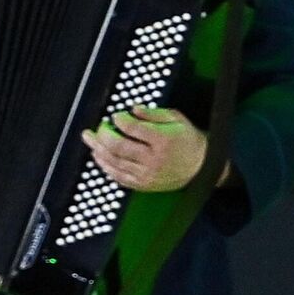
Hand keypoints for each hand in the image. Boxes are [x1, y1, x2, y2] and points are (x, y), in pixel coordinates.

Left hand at [80, 105, 211, 192]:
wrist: (203, 167)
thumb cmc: (189, 141)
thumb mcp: (176, 119)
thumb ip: (153, 113)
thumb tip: (132, 109)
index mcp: (163, 140)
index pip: (132, 129)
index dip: (119, 120)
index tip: (116, 116)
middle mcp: (153, 159)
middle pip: (118, 147)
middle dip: (103, 135)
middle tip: (96, 128)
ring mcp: (147, 174)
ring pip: (115, 162)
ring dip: (98, 150)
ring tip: (90, 140)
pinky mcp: (144, 185)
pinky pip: (119, 177)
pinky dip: (106, 167)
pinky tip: (99, 158)